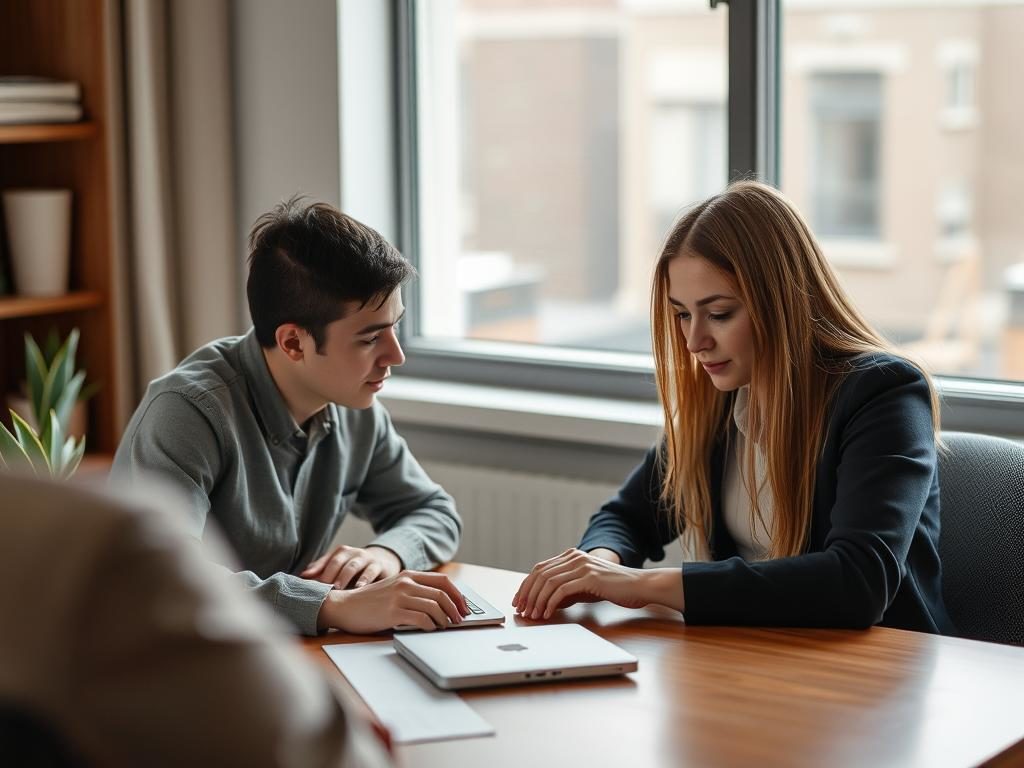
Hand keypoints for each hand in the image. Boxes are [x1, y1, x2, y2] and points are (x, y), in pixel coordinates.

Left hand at [301, 545, 401, 588]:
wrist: (383, 562)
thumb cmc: (356, 569)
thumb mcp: (341, 568)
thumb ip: (323, 571)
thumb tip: (302, 577)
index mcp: (341, 553)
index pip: (326, 560)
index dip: (316, 570)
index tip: (306, 581)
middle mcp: (352, 553)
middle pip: (338, 561)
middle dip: (329, 574)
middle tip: (322, 587)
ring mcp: (366, 558)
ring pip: (353, 565)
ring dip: (344, 576)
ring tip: (337, 587)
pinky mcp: (378, 566)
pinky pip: (371, 571)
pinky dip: (364, 579)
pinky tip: (359, 587)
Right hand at [317, 571, 469, 633]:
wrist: (344, 606)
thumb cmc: (369, 602)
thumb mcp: (394, 588)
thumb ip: (413, 591)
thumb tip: (440, 603)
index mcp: (408, 575)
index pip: (443, 580)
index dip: (457, 594)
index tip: (463, 606)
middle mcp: (406, 583)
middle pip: (442, 594)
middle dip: (455, 609)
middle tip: (459, 620)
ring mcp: (399, 596)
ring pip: (435, 606)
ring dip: (445, 619)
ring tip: (445, 627)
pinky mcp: (393, 612)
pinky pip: (421, 619)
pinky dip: (431, 626)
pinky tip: (430, 630)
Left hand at [512, 548, 683, 619]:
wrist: (640, 586)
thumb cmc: (615, 589)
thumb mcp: (586, 587)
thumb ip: (567, 590)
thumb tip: (546, 603)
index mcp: (572, 556)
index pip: (540, 568)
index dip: (526, 585)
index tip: (519, 601)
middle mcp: (574, 556)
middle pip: (540, 574)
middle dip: (527, 594)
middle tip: (521, 611)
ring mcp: (582, 565)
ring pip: (548, 582)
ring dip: (537, 601)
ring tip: (532, 616)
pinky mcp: (589, 576)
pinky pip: (561, 590)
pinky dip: (550, 603)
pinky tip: (547, 614)